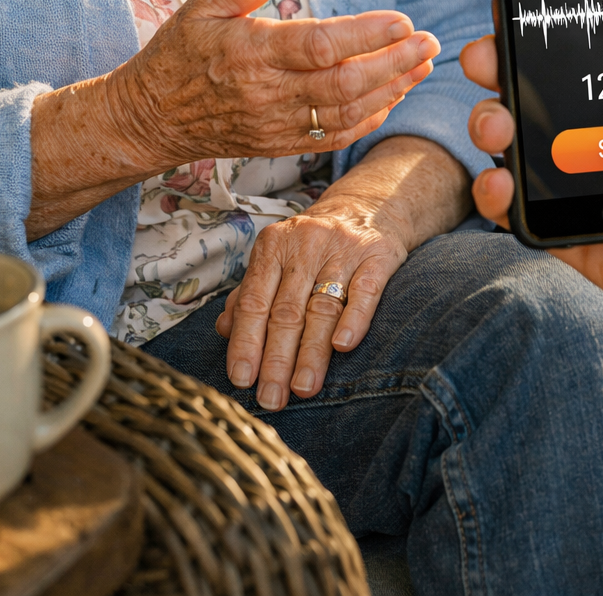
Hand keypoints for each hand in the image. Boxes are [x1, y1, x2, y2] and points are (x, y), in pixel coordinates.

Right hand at [115, 0, 439, 167]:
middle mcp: (266, 93)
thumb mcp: (206, 2)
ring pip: (345, 113)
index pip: (318, 45)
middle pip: (343, 84)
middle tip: (430, 43)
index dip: (365, 35)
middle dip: (394, 64)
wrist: (149, 118)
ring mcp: (275, 124)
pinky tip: (392, 96)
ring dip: (391, 90)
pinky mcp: (279, 144)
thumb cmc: (179, 53)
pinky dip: (368, 119)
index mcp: (249, 52)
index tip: (403, 20)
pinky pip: (333, 137)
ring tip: (422, 65)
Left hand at [215, 181, 409, 399]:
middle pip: (287, 310)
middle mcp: (306, 245)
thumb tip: (224, 329)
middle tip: (270, 398)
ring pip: (323, 306)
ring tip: (303, 388)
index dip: (246, 341)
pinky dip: (354, 319)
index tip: (241, 379)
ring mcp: (343, 249)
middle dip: (276, 359)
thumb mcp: (277, 257)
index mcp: (274, 246)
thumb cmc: (313, 243)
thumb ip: (250, 292)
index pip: (254, 300)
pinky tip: (344, 346)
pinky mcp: (378, 255)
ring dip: (312, 352)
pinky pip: (365, 290)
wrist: (368, 206)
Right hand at [462, 0, 602, 382]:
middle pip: (551, 102)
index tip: (518, 9)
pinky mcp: (600, 250)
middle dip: (506, 74)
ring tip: (494, 123)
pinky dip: (503, 203)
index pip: (601, 61)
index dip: (554, 36)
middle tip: (485, 59)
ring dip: (496, 131)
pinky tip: (496, 182)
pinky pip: (538, 224)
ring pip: (532, 157)